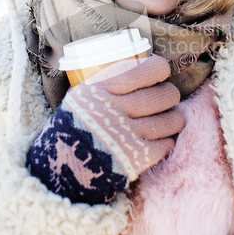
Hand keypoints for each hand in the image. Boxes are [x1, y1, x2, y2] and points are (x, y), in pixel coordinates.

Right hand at [63, 54, 183, 180]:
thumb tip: (132, 65)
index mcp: (102, 89)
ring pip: (173, 120)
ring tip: (168, 119)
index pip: (148, 70)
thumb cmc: (70, 127)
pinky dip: (166, 142)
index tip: (160, 71)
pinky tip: (159, 141)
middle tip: (165, 97)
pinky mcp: (136, 159)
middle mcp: (117, 109)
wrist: (60, 169)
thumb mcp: (80, 96)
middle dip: (169, 94)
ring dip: (173, 118)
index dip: (160, 69)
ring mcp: (128, 134)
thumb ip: (104, 82)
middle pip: (165, 95)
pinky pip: (167, 144)